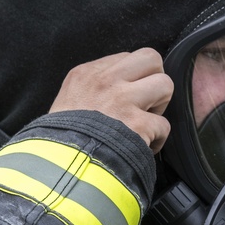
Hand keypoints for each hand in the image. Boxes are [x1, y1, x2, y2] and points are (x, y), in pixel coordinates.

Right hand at [50, 48, 172, 152]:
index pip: (126, 58)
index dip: (132, 79)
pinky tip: (143, 147)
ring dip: (160, 106)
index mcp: (86, 74)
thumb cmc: (59, 140)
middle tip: (144, 103)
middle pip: (151, 58)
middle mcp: (106, 81)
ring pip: (165, 84)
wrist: (60, 166)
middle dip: (154, 80)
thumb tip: (115, 91)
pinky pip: (164, 125)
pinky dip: (158, 139)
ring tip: (145, 121)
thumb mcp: (65, 102)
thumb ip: (90, 90)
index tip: (127, 96)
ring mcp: (122, 101)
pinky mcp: (137, 125)